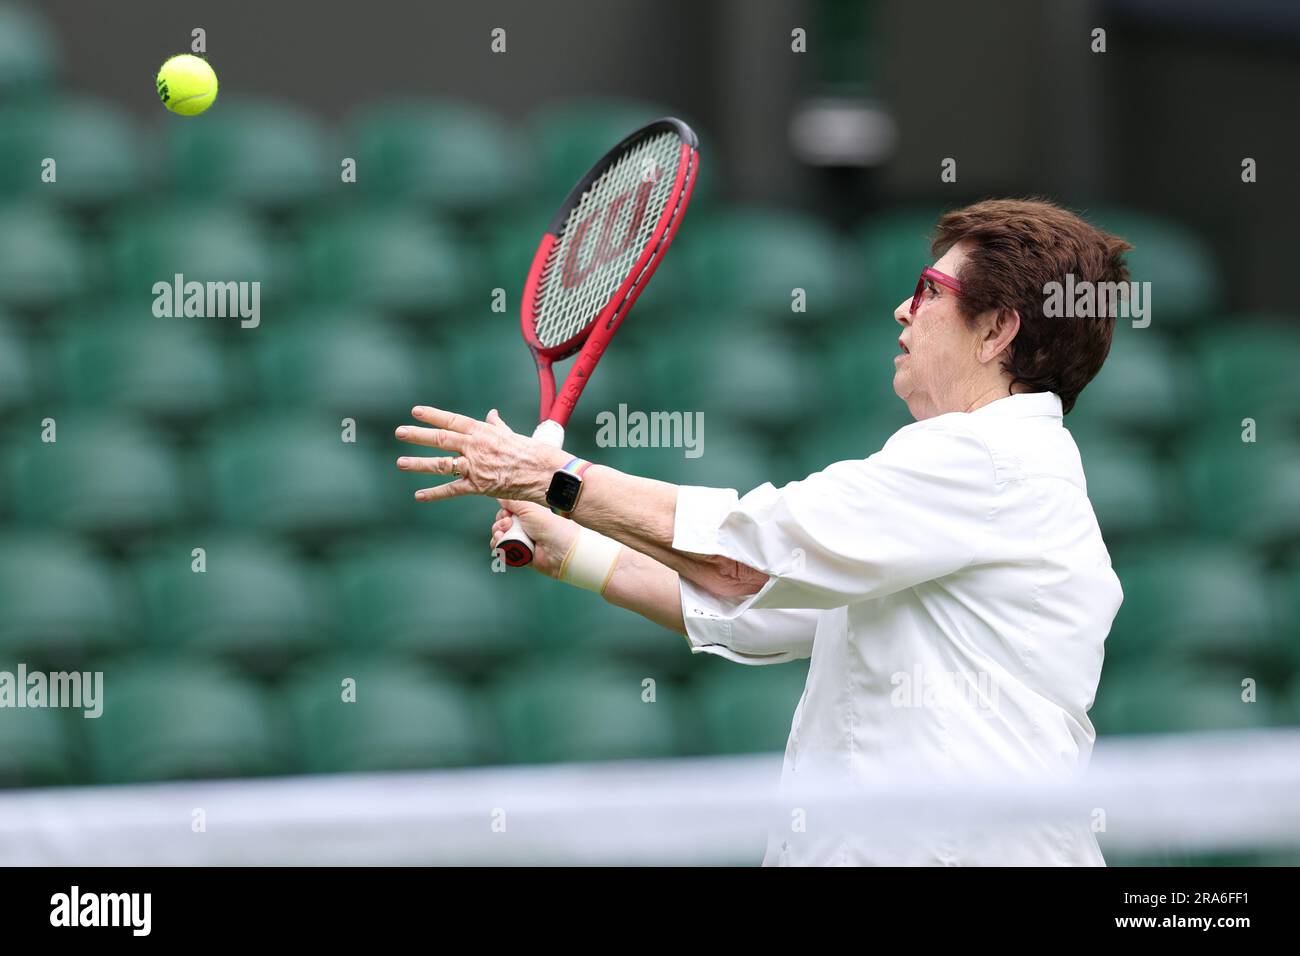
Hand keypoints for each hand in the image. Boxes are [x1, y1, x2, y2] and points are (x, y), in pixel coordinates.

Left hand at [395, 407, 568, 502]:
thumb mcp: (511, 435)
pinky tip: (419, 495)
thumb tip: (491, 414)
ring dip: (419, 464)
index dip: (433, 415)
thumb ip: (497, 426)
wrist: (544, 473)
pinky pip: (452, 490)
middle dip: (418, 436)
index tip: (415, 412)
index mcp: (483, 431)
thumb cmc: (532, 453)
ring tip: (401, 463)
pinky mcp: (478, 486)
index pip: (453, 420)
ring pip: (441, 464)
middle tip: (400, 432)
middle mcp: (475, 447)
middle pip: (441, 439)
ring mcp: (475, 467)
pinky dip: (435, 493)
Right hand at [489, 499, 576, 577]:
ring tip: (503, 535)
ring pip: (500, 538)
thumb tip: (501, 497)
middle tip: (508, 524)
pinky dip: (500, 548)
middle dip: (500, 524)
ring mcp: (523, 541)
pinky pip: (504, 552)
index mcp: (529, 514)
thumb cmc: (550, 526)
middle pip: (501, 525)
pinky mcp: (521, 555)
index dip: (503, 513)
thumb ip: (513, 501)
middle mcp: (525, 527)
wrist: (560, 550)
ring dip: (497, 536)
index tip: (507, 513)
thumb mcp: (529, 507)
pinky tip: (502, 544)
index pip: (507, 512)